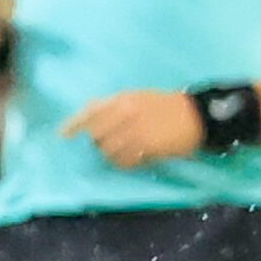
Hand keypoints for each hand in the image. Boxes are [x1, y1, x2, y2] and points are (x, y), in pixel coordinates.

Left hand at [61, 90, 204, 168]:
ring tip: (122, 154)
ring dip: (111, 156)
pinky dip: (125, 163)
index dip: (73, 126)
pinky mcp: (147, 146)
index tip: (63, 137)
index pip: (89, 113)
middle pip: (96, 135)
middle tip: (104, 147)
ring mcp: (136, 131)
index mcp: (123, 99)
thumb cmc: (166, 106)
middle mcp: (126, 114)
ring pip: (109, 150)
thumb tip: (87, 112)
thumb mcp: (138, 97)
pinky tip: (133, 160)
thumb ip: (113, 105)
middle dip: (97, 143)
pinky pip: (126, 160)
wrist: (196, 115)